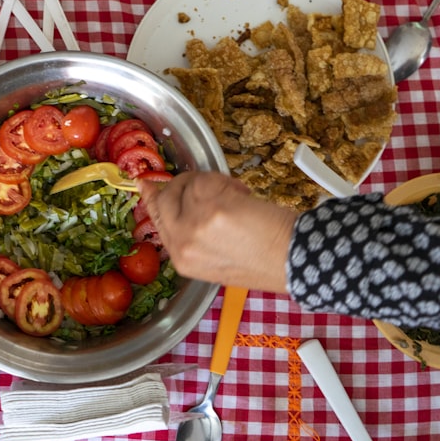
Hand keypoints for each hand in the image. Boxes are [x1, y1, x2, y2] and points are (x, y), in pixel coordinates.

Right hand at [137, 171, 295, 292]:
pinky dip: (226, 181)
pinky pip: (207, 179)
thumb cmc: (265, 261)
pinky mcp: (211, 208)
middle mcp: (182, 244)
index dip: (154, 198)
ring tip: (237, 199)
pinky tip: (243, 195)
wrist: (293, 260)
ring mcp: (194, 225)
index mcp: (182, 261)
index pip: (158, 220)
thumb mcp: (218, 257)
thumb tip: (178, 204)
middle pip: (166, 198)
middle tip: (208, 186)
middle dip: (185, 185)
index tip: (146, 184)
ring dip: (213, 183)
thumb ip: (194, 234)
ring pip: (189, 184)